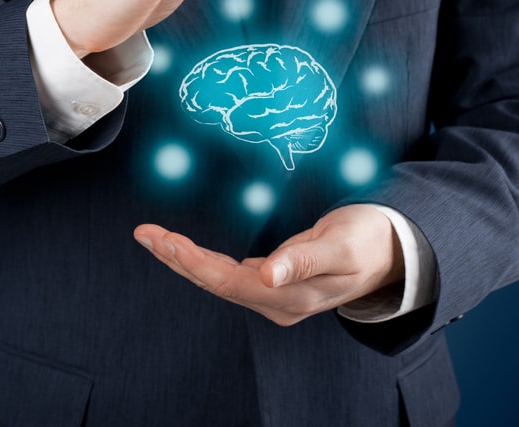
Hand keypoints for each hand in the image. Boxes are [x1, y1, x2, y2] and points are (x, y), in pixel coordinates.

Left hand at [133, 205, 404, 325]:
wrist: (391, 250)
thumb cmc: (367, 241)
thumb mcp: (341, 247)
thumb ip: (304, 261)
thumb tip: (267, 273)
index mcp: (290, 298)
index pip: (229, 282)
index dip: (194, 263)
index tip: (166, 240)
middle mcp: (275, 301)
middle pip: (214, 282)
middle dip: (176, 258)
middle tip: (144, 233)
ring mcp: (272, 294)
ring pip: (216, 278)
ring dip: (182, 258)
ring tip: (152, 236)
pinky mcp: (271, 281)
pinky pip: (226, 272)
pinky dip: (200, 258)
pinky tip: (181, 248)